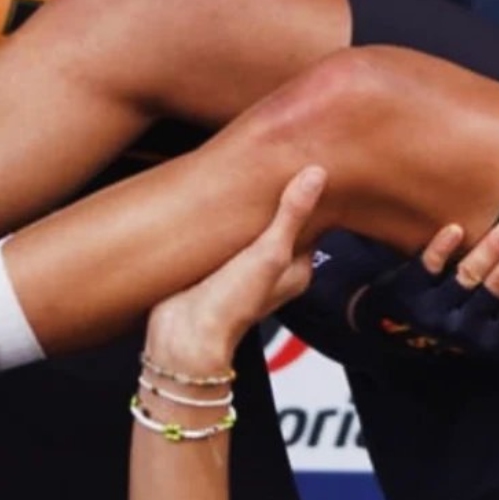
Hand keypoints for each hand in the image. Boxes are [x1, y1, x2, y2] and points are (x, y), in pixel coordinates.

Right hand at [145, 167, 328, 375]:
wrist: (181, 337)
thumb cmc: (232, 304)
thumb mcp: (269, 253)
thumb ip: (292, 214)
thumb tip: (317, 174)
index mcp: (296, 268)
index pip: (311, 224)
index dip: (308, 197)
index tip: (304, 164)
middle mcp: (271, 269)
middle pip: (278, 224)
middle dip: (272, 199)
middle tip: (268, 162)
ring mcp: (240, 268)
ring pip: (247, 229)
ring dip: (242, 209)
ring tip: (240, 174)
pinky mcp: (212, 267)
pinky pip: (221, 237)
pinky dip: (218, 221)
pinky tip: (212, 200)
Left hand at [349, 217, 498, 367]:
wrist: (388, 331)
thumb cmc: (449, 335)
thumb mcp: (486, 349)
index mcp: (485, 339)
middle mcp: (460, 327)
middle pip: (498, 286)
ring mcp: (432, 308)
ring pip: (468, 275)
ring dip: (491, 248)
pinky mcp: (407, 290)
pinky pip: (425, 268)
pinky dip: (440, 250)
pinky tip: (456, 229)